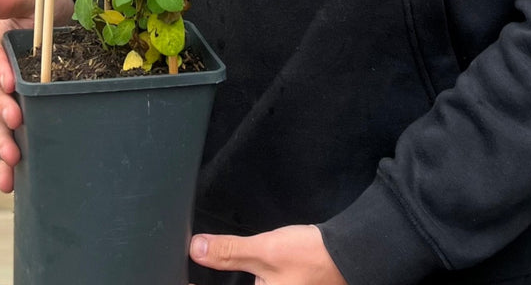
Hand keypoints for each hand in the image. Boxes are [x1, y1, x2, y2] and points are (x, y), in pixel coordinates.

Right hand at [0, 0, 73, 192]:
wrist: (73, 23)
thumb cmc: (50, 7)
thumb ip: (8, 1)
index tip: (9, 81)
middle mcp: (1, 75)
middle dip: (1, 110)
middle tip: (16, 119)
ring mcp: (13, 99)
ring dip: (1, 142)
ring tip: (12, 157)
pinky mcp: (27, 117)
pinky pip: (13, 142)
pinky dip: (8, 164)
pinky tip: (9, 182)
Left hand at [189, 225, 347, 283]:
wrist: (348, 254)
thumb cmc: (309, 256)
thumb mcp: (265, 251)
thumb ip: (229, 252)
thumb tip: (195, 248)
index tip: (183, 279)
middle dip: (212, 281)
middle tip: (193, 270)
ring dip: (227, 279)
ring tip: (207, 267)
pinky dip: (239, 280)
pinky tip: (230, 271)